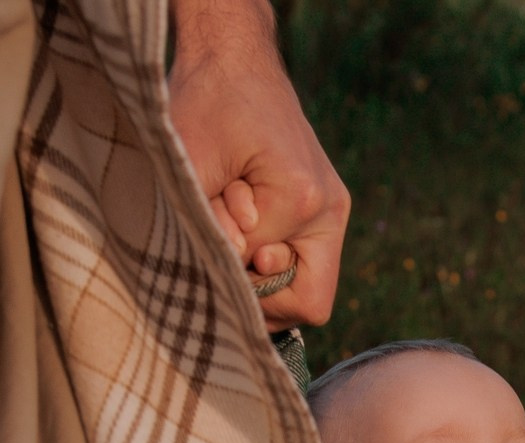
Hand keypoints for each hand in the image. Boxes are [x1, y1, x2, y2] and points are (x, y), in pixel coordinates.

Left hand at [169, 0, 349, 329]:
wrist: (231, 58)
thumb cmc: (203, 106)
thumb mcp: (191, 173)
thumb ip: (212, 236)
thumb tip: (229, 285)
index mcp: (302, 199)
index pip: (276, 291)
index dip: (237, 279)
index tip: (215, 240)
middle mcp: (329, 209)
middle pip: (309, 303)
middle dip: (258, 289)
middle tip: (226, 248)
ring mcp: (333, 209)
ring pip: (307, 287)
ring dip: (262, 270)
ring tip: (234, 223)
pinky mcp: (325, 206)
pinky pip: (304, 261)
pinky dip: (269, 254)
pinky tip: (246, 221)